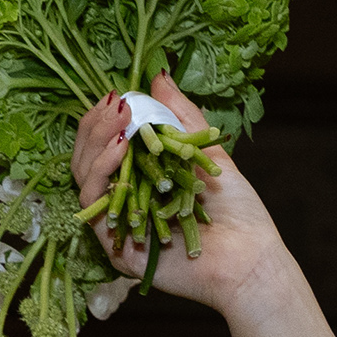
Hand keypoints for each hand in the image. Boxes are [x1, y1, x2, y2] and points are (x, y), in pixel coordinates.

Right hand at [69, 74, 290, 320]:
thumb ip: (182, 118)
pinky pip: (93, 204)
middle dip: (97, 125)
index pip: (108, 145)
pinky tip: (119, 148)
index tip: (118, 95)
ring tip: (117, 119)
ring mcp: (118, 224)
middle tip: (114, 102)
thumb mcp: (209, 154)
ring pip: (85, 177)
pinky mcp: (114, 246)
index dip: (106, 119)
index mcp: (143, 182)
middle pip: (89, 159)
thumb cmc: (238, 214)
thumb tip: (159, 76)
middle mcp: (126, 202)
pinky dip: (102, 172)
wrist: (251, 260)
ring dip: (96, 142)